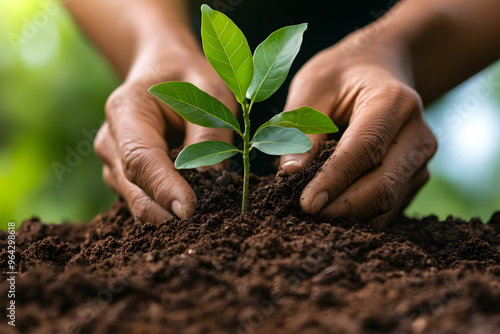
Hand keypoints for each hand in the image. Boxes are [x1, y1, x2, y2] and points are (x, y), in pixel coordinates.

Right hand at [94, 48, 237, 223]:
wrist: (163, 71)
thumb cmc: (188, 79)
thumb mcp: (209, 91)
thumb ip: (208, 132)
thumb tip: (210, 177)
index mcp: (125, 110)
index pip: (140, 158)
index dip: (163, 187)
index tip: (189, 210)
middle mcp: (110, 140)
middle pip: (135, 188)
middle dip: (168, 211)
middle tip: (207, 222)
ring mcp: (112, 162)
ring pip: (138, 201)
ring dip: (169, 211)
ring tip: (204, 208)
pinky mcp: (123, 178)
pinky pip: (143, 201)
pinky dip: (166, 208)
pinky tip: (190, 202)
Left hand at [279, 31, 436, 228]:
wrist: (380, 69)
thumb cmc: (340, 76)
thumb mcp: (312, 88)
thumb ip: (300, 128)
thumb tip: (290, 174)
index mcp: (392, 102)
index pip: (364, 151)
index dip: (334, 181)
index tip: (305, 204)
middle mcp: (417, 133)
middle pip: (383, 186)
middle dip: (342, 209)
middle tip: (303, 217)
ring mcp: (421, 159)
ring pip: (388, 204)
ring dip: (350, 217)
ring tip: (314, 216)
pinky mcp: (415, 177)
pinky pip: (389, 207)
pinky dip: (360, 215)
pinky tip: (332, 210)